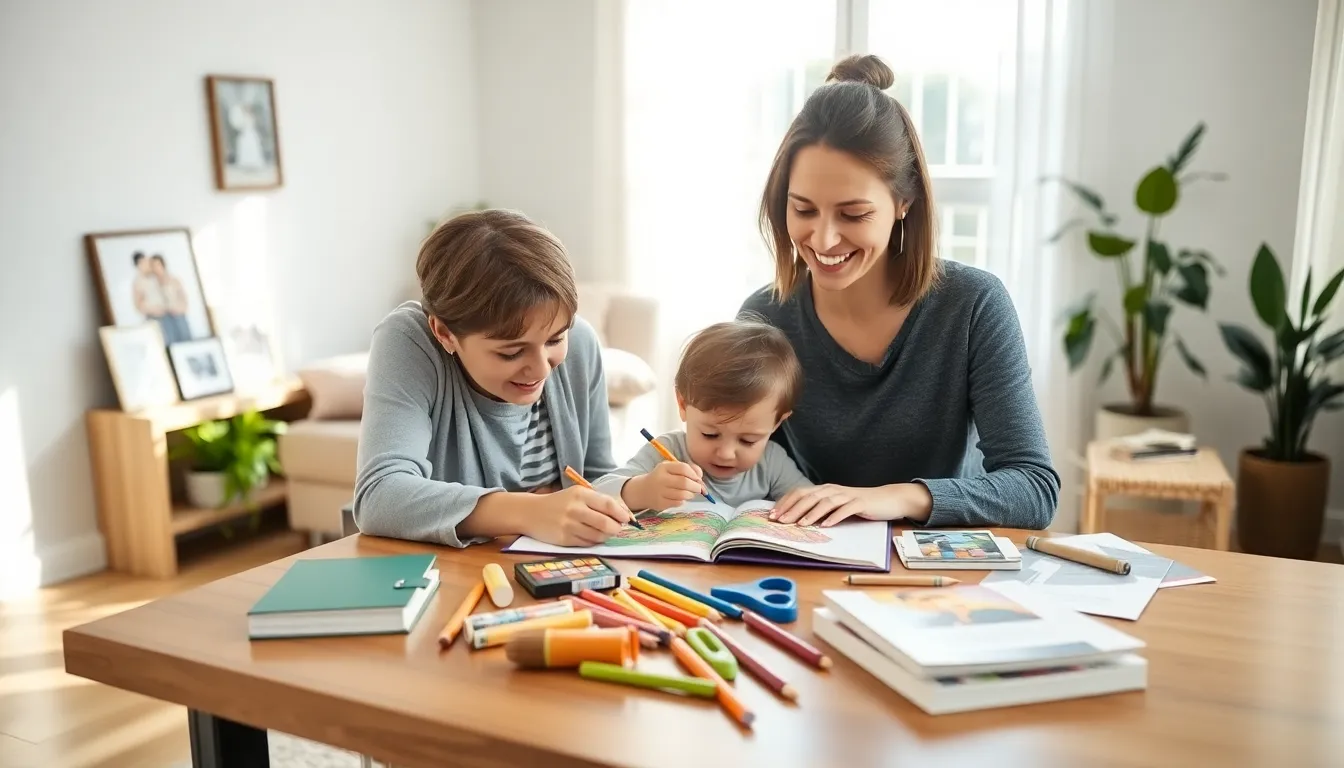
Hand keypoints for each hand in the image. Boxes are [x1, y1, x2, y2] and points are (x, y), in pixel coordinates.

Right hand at [527, 486, 632, 545]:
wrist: (530, 512)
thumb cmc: (559, 502)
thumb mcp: (577, 494)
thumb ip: (597, 502)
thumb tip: (622, 514)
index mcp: (580, 494)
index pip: (608, 504)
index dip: (621, 513)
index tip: (627, 519)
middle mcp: (574, 509)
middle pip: (605, 523)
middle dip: (616, 528)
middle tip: (617, 529)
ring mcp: (568, 525)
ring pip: (598, 536)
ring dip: (606, 537)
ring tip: (605, 533)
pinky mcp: (564, 539)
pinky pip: (587, 543)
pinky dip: (594, 542)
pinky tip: (592, 537)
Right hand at [625, 461, 705, 510]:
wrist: (643, 490)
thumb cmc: (663, 478)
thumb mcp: (672, 468)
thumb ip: (688, 469)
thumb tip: (700, 477)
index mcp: (664, 467)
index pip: (683, 468)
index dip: (694, 474)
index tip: (699, 479)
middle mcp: (660, 478)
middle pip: (684, 482)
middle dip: (696, 486)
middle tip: (700, 489)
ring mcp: (659, 492)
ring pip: (682, 495)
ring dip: (690, 495)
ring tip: (690, 494)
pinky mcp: (660, 503)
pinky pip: (677, 503)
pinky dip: (683, 501)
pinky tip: (680, 498)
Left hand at [769, 483, 931, 526]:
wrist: (888, 499)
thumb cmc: (859, 505)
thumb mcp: (836, 505)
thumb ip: (818, 508)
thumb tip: (796, 518)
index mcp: (824, 489)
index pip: (800, 492)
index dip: (785, 502)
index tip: (772, 514)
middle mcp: (833, 490)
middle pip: (809, 496)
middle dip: (792, 508)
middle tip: (780, 520)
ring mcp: (847, 495)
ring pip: (825, 502)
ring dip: (810, 513)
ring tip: (800, 524)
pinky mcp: (860, 503)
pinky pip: (846, 509)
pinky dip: (835, 516)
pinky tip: (826, 524)